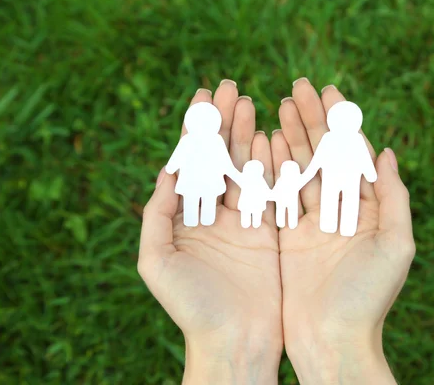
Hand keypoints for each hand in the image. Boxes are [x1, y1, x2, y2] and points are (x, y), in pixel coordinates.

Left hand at [138, 81, 280, 383]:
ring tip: (252, 104)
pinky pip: (273, 193)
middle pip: (220, 159)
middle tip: (232, 88)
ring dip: (249, 136)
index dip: (196, 130)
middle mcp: (214, 216)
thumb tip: (167, 170)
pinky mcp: (271, 234)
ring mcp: (244, 223)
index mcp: (186, 219)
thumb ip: (157, 214)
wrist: (236, 344)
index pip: (191, 164)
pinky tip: (275, 138)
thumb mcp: (158, 262)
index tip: (203, 97)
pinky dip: (274, 165)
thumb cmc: (192, 309)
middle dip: (224, 124)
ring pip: (247, 169)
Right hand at [272, 80, 414, 383]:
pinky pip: (275, 197)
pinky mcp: (285, 238)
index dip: (339, 122)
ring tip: (276, 105)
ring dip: (288, 137)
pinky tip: (260, 142)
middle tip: (296, 87)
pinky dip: (269, 169)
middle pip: (322, 156)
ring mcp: (309, 224)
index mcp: (366, 210)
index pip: (350, 154)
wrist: (331, 344)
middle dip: (309, 121)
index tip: (326, 91)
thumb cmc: (369, 299)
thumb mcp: (396, 246)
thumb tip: (386, 151)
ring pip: (297, 170)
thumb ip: (394, 197)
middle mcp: (338, 212)